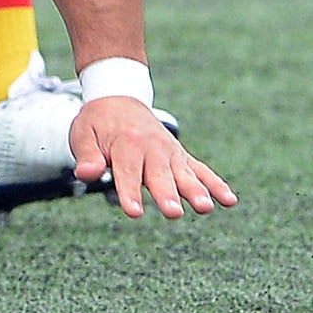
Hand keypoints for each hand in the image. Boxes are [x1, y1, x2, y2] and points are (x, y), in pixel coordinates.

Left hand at [72, 94, 235, 219]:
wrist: (119, 98)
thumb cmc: (98, 123)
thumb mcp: (82, 134)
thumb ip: (87, 156)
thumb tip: (85, 174)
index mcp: (126, 143)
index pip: (127, 171)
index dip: (130, 192)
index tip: (134, 212)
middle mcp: (152, 148)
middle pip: (159, 175)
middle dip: (167, 195)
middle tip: (173, 213)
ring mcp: (171, 153)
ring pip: (185, 174)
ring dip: (196, 191)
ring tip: (205, 207)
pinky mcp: (182, 157)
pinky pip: (202, 170)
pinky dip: (216, 184)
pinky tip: (230, 200)